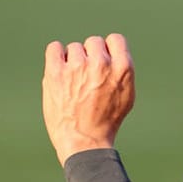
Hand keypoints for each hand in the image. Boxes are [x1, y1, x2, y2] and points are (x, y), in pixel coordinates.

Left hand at [42, 34, 134, 165]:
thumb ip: (122, 72)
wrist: (84, 142)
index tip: (102, 63)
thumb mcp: (127, 96)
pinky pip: (54, 48)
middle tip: (86, 78)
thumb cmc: (106, 122)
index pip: (115, 39)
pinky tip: (59, 70)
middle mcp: (101, 64)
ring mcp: (77, 66)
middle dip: (90, 57)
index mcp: (122, 68)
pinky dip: (56, 55)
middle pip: (93, 42)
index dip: (108, 51)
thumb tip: (114, 54)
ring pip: (74, 48)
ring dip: (72, 61)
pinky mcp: (56, 72)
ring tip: (73, 83)